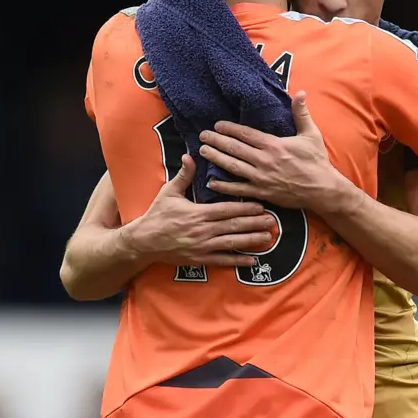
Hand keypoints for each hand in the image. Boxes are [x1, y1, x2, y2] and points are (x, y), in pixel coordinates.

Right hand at [122, 155, 275, 266]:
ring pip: (231, 243)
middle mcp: (203, 230)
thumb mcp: (169, 192)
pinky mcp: (200, 259)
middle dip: (255, 223)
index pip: (227, 210)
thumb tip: (190, 156)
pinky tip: (252, 260)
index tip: (261, 205)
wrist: (144, 241)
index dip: (245, 208)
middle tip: (273, 221)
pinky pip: (222, 260)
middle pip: (234, 226)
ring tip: (268, 238)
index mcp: (198, 213)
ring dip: (251, 241)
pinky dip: (237, 261)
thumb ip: (184, 176)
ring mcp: (202, 246)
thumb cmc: (157, 215)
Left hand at [198, 93, 346, 213]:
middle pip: (234, 148)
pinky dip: (224, 186)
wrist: (322, 189)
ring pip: (233, 166)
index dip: (229, 129)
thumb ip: (301, 114)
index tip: (217, 124)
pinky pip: (239, 189)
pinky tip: (211, 181)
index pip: (246, 134)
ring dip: (216, 158)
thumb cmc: (316, 162)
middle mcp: (264, 160)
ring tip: (203, 151)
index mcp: (274, 145)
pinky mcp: (262, 192)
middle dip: (216, 141)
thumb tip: (301, 92)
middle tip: (202, 135)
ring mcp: (261, 178)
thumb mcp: (311, 135)